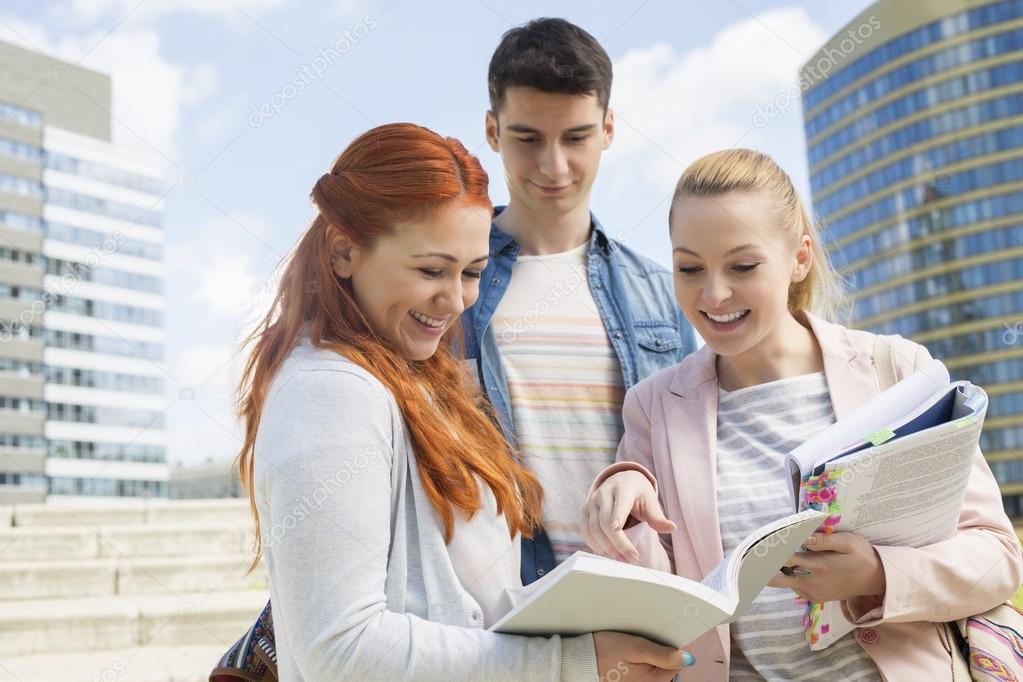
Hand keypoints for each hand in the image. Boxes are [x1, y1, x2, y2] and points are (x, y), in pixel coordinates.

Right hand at [581, 470, 675, 562]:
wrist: (621, 481)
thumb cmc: (638, 494)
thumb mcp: (650, 501)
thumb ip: (658, 517)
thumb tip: (672, 528)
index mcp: (623, 488)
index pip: (619, 505)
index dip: (617, 519)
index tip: (617, 530)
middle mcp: (603, 493)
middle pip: (605, 521)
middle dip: (617, 543)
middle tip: (632, 559)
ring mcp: (591, 502)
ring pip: (593, 528)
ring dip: (605, 547)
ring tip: (621, 560)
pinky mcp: (584, 511)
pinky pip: (585, 531)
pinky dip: (594, 544)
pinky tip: (607, 553)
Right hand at [594, 631, 692, 681]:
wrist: (580, 660)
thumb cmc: (605, 652)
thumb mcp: (637, 648)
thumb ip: (663, 655)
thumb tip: (689, 659)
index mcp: (654, 681)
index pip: (677, 662)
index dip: (672, 646)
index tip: (661, 636)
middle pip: (666, 664)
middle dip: (659, 649)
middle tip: (643, 639)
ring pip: (654, 665)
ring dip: (648, 653)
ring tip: (632, 646)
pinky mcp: (630, 680)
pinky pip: (643, 669)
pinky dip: (639, 659)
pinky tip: (627, 653)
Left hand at [768, 532, 885, 602]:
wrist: (877, 580)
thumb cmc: (862, 557)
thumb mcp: (847, 542)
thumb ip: (823, 540)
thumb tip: (802, 537)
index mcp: (816, 567)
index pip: (783, 559)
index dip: (770, 551)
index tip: (760, 544)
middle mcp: (810, 582)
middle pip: (776, 578)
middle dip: (765, 568)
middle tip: (757, 556)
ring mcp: (812, 592)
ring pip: (785, 582)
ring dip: (780, 570)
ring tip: (777, 555)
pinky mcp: (816, 598)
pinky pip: (795, 588)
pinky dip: (792, 577)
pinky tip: (796, 565)